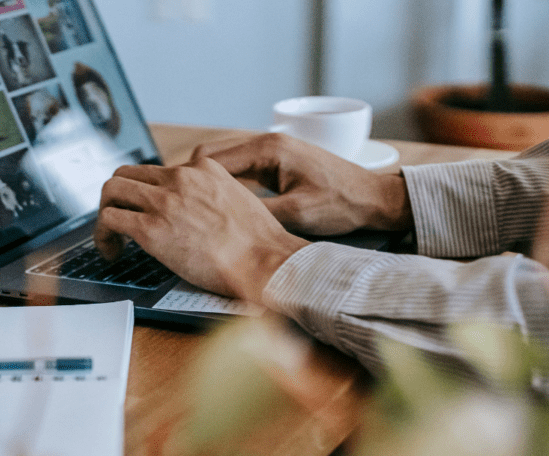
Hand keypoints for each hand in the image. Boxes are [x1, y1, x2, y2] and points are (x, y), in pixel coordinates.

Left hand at [95, 157, 309, 301]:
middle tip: (119, 221)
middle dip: (118, 198)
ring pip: (112, 190)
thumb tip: (194, 214)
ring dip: (105, 213)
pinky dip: (102, 235)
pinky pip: (109, 219)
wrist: (266, 261)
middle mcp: (180, 177)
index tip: (146, 211)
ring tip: (111, 238)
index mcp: (203, 168)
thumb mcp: (239, 200)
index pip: (159, 170)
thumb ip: (213, 196)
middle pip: (128, 173)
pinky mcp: (151, 228)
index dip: (146, 193)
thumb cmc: (260, 244)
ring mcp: (164, 201)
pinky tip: (112, 252)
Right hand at [194, 133, 411, 235]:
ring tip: (193, 209)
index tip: (175, 202)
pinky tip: (220, 207)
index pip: (211, 159)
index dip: (188, 181)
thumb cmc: (342, 204)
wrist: (374, 199)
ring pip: (224, 164)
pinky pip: (240, 170)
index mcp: (269, 149)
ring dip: (208, 184)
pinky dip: (225, 186)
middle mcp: (267, 143)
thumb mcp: (297, 214)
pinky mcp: (277, 162)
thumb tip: (220, 219)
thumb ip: (257, 212)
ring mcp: (272, 151)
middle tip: (178, 208)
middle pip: (212, 157)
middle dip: (192, 182)